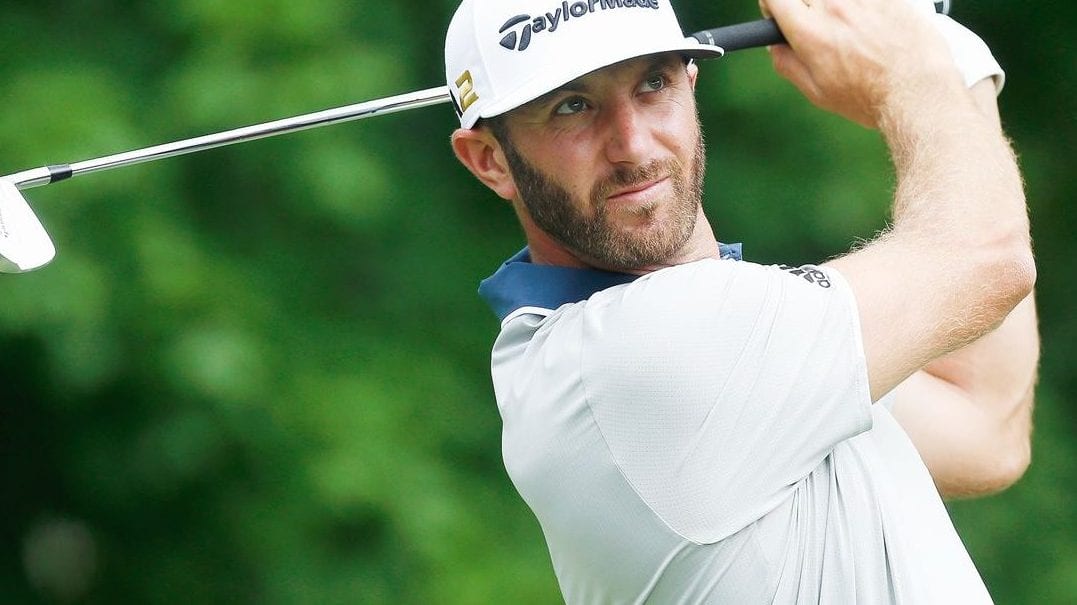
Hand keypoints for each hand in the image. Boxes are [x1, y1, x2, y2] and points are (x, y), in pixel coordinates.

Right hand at [760, 0, 965, 127]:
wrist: (918, 89)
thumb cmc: (870, 96)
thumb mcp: (819, 93)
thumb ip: (789, 65)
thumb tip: (775, 46)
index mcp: (810, 33)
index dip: (771, 5)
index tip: (779, 13)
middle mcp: (834, 7)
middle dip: (805, 6)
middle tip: (816, 23)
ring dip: (836, 7)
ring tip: (851, 28)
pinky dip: (863, 9)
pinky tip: (871, 25)